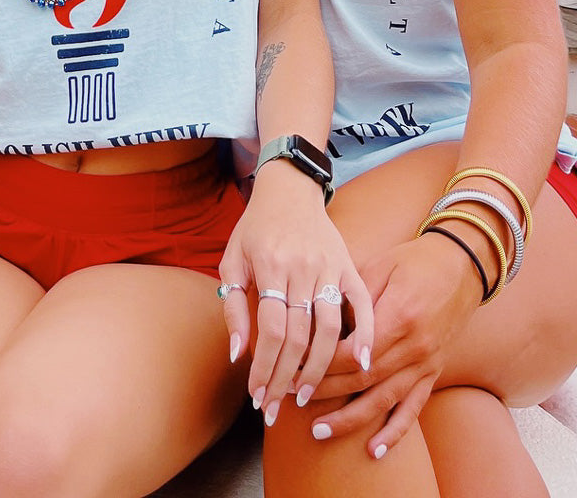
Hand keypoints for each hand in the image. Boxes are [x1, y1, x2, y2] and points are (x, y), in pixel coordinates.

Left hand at [218, 168, 373, 425]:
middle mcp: (302, 268)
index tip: (258, 395)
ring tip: (306, 396)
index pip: (271, 329)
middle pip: (299, 336)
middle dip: (286, 378)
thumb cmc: (254, 228)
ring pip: (329, 329)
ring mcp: (329, 267)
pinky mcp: (349, 266)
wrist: (289, 189)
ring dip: (318, 369)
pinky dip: (364, 335)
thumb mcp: (232, 260)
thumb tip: (237, 355)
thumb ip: (232, 307)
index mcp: (270, 265)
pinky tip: (362, 364)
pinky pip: (362, 305)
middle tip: (277, 408)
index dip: (264, 368)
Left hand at [309, 233, 483, 455]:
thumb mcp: (379, 268)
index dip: (319, 362)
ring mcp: (425, 364)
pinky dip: (395, 433)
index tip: (292, 366)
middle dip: (324, 390)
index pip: (351, 351)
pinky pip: (413, 408)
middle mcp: (413, 347)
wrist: (461, 266)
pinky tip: (375, 451)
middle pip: (362, 378)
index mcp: (397, 317)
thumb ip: (352, 299)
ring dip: (350, 418)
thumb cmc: (413, 261)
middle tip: (291, 397)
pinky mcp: (433, 373)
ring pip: (383, 400)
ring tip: (320, 430)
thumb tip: (319, 323)